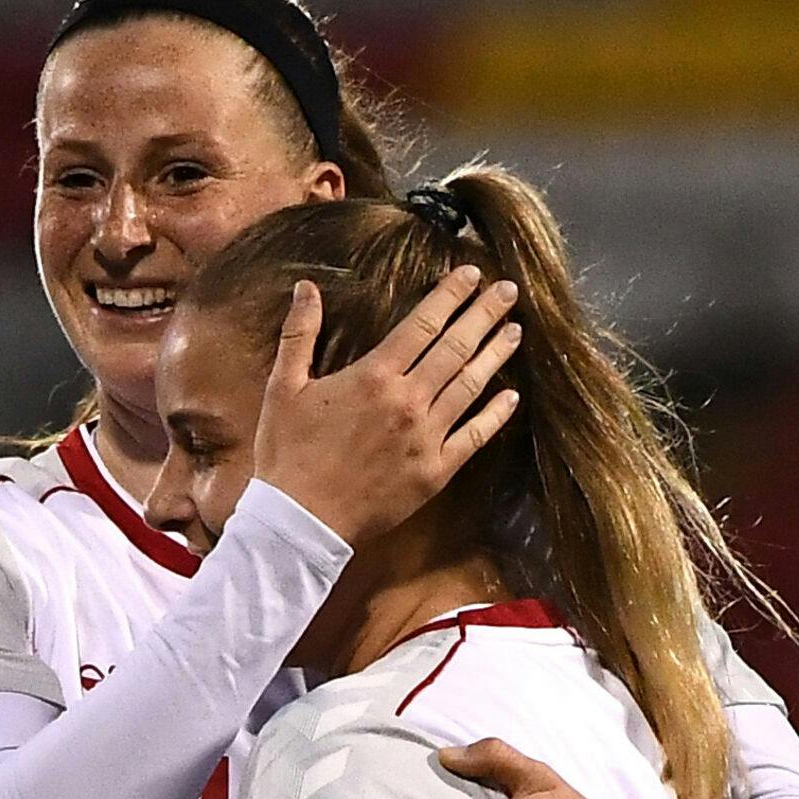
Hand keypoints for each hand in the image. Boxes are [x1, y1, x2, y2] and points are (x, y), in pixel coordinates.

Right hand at [253, 268, 522, 545]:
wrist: (300, 522)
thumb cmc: (288, 455)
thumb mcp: (283, 388)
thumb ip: (299, 334)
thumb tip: (306, 288)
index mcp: (374, 376)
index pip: (423, 324)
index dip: (451, 296)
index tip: (471, 275)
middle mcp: (408, 402)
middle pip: (456, 348)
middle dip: (484, 315)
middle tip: (508, 292)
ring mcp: (426, 438)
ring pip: (470, 387)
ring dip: (495, 356)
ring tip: (515, 332)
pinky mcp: (435, 472)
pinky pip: (474, 437)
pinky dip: (495, 415)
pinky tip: (511, 396)